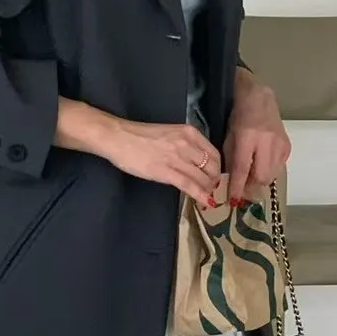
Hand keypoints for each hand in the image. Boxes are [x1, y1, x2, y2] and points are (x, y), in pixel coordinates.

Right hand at [102, 118, 222, 204]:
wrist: (119, 138)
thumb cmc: (140, 136)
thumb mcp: (169, 134)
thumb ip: (185, 146)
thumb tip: (195, 163)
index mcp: (189, 133)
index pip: (214, 153)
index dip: (217, 169)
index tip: (214, 177)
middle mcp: (187, 144)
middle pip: (211, 167)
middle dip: (213, 181)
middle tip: (210, 189)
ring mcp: (177, 157)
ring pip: (202, 177)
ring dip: (207, 190)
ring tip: (206, 196)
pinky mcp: (166, 171)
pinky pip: (189, 185)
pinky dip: (200, 195)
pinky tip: (204, 202)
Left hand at [224, 80, 290, 206]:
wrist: (260, 97)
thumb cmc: (239, 115)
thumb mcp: (229, 136)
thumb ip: (231, 159)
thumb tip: (231, 182)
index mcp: (249, 137)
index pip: (243, 168)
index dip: (238, 187)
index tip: (233, 200)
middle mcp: (267, 142)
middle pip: (262, 177)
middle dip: (251, 186)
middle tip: (242, 187)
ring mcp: (280, 144)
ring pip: (272, 175)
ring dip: (260, 180)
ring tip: (251, 175)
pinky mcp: (287, 146)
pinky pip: (278, 167)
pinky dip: (269, 170)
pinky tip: (262, 163)